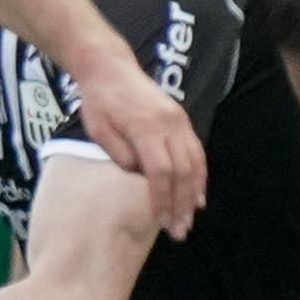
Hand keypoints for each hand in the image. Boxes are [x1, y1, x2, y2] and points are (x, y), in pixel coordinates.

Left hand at [66, 55, 205, 238]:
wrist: (111, 69)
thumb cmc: (99, 103)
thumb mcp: (100, 132)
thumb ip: (121, 156)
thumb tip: (141, 179)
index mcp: (146, 128)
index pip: (160, 172)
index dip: (162, 200)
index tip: (160, 222)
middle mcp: (169, 124)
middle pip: (183, 172)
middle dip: (181, 204)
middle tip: (178, 231)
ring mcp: (180, 121)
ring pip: (195, 163)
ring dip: (194, 194)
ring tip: (189, 219)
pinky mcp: (182, 119)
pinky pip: (197, 152)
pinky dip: (199, 176)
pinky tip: (198, 195)